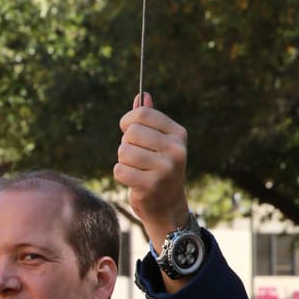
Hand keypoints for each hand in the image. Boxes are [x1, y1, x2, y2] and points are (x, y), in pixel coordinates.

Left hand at [113, 95, 189, 245]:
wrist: (167, 204)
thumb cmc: (158, 167)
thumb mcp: (158, 141)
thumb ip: (149, 119)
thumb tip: (142, 94)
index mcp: (178, 134)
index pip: (142, 114)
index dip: (127, 121)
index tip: (127, 130)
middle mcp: (176, 150)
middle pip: (131, 132)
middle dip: (126, 144)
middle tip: (136, 156)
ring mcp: (165, 168)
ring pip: (124, 151)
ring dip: (123, 160)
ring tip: (136, 168)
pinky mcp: (151, 185)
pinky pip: (120, 170)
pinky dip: (121, 175)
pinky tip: (133, 180)